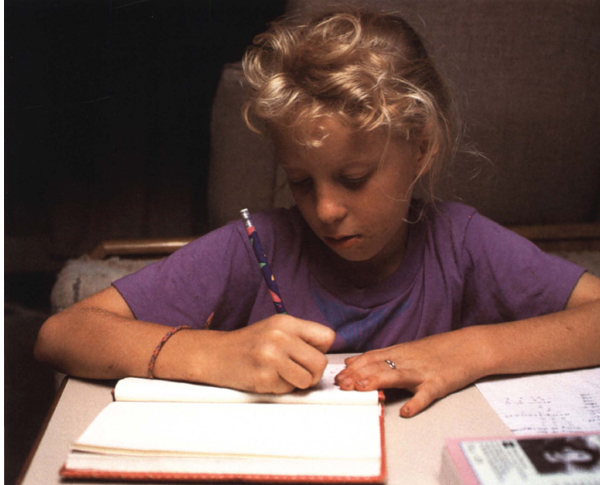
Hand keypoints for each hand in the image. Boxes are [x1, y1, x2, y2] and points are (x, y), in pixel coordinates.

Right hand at [203, 315, 335, 393]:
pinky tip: (268, 378)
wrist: (216, 355)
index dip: (322, 349)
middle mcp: (279, 337)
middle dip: (313, 372)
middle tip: (298, 370)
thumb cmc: (249, 344)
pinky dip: (281, 388)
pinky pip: (288, 390)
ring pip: (307, 380)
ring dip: (298, 382)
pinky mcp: (264, 378)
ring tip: (282, 374)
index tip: (310, 353)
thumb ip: (301, 336)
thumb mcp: (275, 328)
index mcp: (285, 322)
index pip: (327, 336)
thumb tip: (327, 350)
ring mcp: (271, 358)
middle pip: (320, 362)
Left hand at [334, 328, 488, 416]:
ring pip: (396, 375)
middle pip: (378, 366)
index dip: (353, 368)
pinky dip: (417, 403)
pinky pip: (426, 394)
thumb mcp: (406, 349)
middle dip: (357, 376)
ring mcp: (422, 372)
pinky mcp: (439, 383)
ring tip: (362, 389)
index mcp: (398, 352)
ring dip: (377, 381)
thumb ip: (380, 356)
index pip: (370, 358)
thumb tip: (353, 362)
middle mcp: (407, 360)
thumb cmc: (438, 350)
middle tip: (341, 386)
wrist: (470, 347)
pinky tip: (407, 412)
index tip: (337, 378)